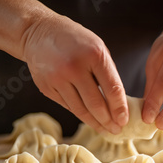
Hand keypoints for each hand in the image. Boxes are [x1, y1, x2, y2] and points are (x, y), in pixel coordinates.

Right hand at [22, 15, 128, 133]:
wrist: (38, 32)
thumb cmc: (74, 41)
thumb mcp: (97, 48)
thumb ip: (107, 73)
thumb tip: (118, 104)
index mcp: (93, 55)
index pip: (112, 88)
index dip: (120, 108)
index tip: (125, 120)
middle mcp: (74, 67)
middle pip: (95, 104)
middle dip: (108, 121)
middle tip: (117, 130)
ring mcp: (57, 78)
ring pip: (80, 109)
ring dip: (95, 123)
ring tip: (105, 130)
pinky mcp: (46, 87)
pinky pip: (67, 106)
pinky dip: (80, 114)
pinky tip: (89, 120)